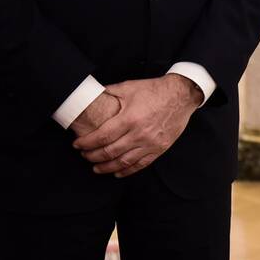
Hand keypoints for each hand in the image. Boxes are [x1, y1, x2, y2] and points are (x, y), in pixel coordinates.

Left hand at [72, 75, 201, 177]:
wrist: (182, 95)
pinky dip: (127, 171)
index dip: (87, 143)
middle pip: (110, 152)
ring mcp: (150, 143)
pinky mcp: (159, 148)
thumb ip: (109, 92)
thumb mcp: (129, 87)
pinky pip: (141, 165)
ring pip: (123, 162)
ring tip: (95, 167)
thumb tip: (91, 94)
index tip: (77, 145)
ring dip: (106, 167)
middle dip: (92, 156)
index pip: (102, 136)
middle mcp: (139, 134)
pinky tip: (117, 172)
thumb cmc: (155, 90)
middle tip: (84, 155)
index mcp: (130, 118)